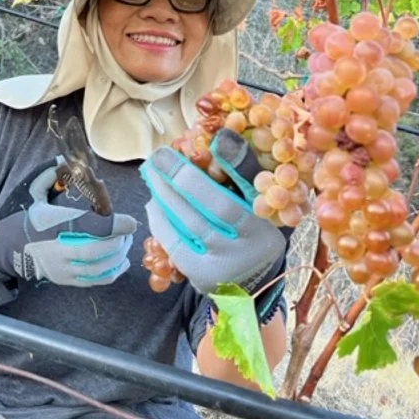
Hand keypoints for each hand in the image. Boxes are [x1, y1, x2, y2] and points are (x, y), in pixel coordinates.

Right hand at [0, 162, 136, 286]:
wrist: (7, 249)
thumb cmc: (26, 220)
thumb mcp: (34, 194)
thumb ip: (50, 176)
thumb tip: (62, 159)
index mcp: (52, 225)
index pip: (89, 228)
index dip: (114, 226)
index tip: (131, 222)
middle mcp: (58, 249)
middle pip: (97, 251)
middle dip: (118, 241)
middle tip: (128, 232)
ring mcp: (62, 269)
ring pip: (98, 268)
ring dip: (118, 256)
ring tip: (125, 243)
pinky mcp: (65, 280)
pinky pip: (95, 280)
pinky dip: (113, 272)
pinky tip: (121, 261)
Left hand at [140, 129, 286, 296]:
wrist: (254, 281)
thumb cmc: (255, 228)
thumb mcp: (260, 201)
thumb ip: (243, 172)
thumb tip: (220, 137)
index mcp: (266, 223)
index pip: (241, 194)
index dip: (227, 165)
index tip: (206, 141)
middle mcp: (248, 247)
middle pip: (211, 207)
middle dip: (181, 178)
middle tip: (159, 155)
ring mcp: (223, 265)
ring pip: (190, 224)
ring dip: (165, 195)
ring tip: (152, 173)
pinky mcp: (202, 277)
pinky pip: (175, 244)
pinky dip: (161, 220)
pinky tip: (154, 202)